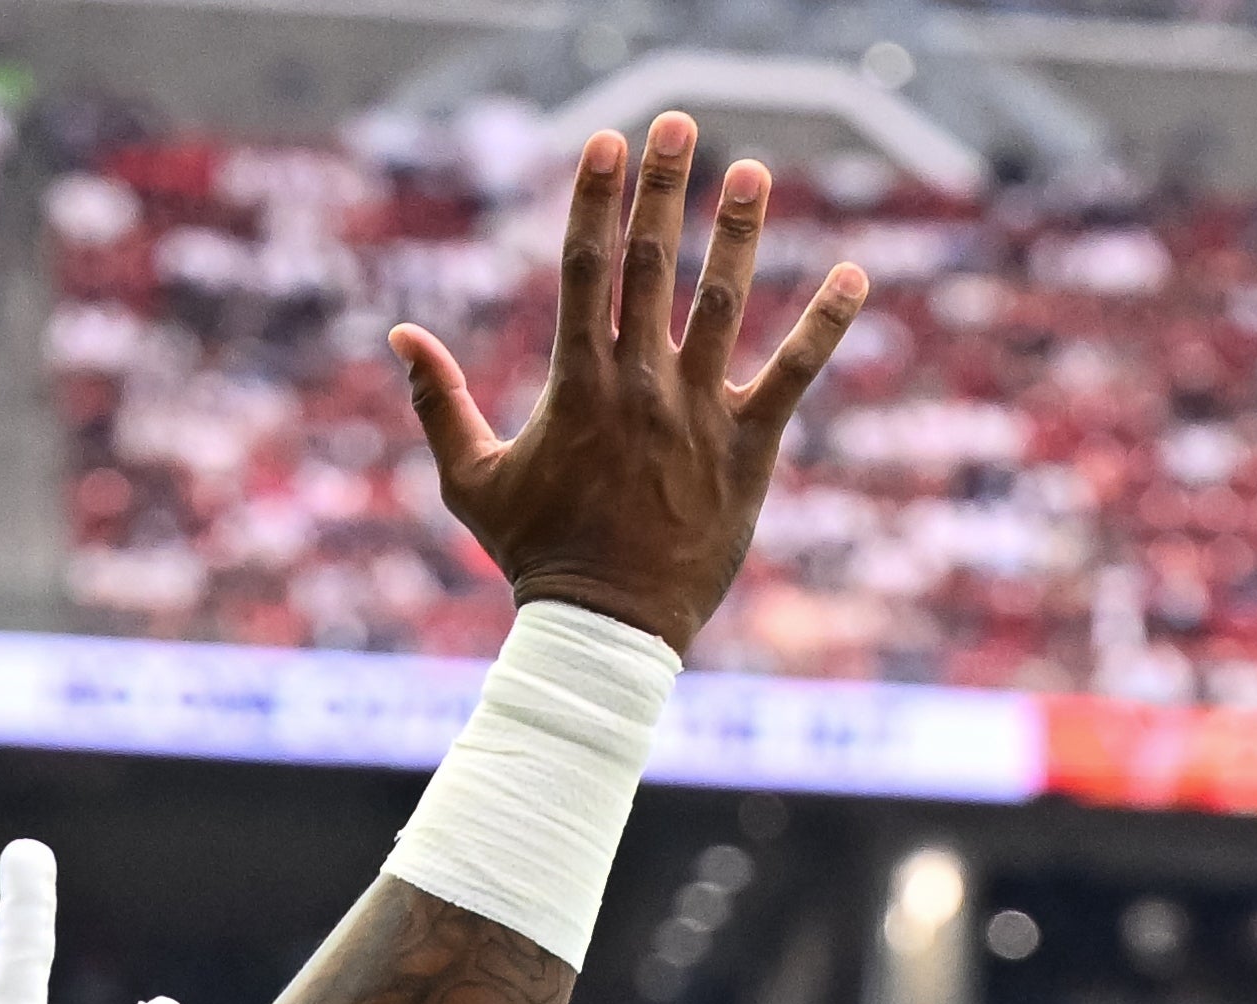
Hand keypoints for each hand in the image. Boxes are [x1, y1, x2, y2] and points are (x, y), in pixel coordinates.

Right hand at [395, 114, 868, 656]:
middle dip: (664, 188)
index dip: (595, 200)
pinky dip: (826, 325)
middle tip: (678, 121)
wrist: (607, 629)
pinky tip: (855, 274)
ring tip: (752, 171)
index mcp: (575, 384)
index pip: (584, 269)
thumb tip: (401, 335)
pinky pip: (793, 376)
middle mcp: (638, 386)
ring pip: (722, 304)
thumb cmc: (534, 554)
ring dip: (737, 232)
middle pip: (652, 265)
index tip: (606, 143)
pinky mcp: (747, 449)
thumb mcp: (470, 480)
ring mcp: (696, 414)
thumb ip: (439, 402)